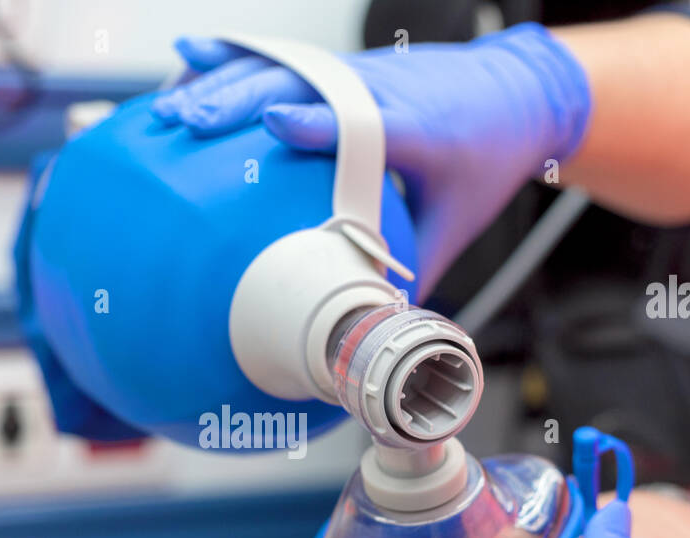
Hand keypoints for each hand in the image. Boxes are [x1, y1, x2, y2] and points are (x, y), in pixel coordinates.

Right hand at [152, 24, 591, 297]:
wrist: (518, 89)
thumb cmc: (489, 158)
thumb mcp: (459, 220)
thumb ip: (419, 269)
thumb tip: (379, 325)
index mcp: (422, 127)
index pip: (365, 120)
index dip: (320, 121)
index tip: (277, 123)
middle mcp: (384, 88)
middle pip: (305, 83)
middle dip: (242, 100)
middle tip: (190, 124)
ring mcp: (360, 70)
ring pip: (285, 66)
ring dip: (225, 83)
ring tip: (172, 109)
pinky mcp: (345, 67)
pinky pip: (284, 60)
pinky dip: (234, 60)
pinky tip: (189, 62)